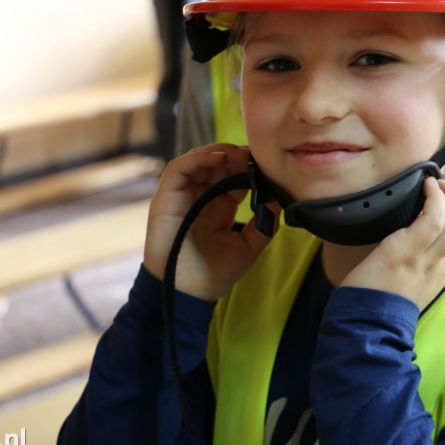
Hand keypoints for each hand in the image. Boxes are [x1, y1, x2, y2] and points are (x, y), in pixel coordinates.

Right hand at [143, 144, 279, 300]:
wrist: (187, 293)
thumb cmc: (214, 274)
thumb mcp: (249, 247)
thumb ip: (265, 224)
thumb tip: (278, 199)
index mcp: (219, 206)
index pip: (233, 175)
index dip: (248, 166)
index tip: (266, 163)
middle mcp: (200, 196)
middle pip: (217, 163)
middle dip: (237, 155)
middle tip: (255, 155)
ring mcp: (182, 195)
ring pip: (198, 160)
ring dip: (220, 152)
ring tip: (240, 155)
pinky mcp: (166, 197)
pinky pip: (179, 168)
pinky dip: (198, 158)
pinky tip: (219, 159)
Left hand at [341, 171, 444, 310]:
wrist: (364, 325)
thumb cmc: (380, 297)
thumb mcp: (412, 277)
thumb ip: (423, 254)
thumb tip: (419, 221)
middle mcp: (443, 264)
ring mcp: (427, 259)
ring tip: (439, 182)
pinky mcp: (405, 253)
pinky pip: (433, 222)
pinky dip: (435, 200)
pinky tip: (425, 188)